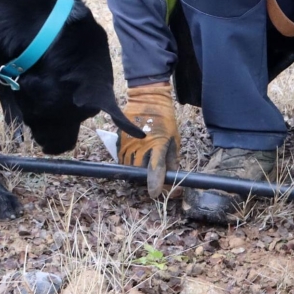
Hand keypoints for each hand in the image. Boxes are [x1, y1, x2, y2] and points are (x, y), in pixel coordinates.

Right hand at [117, 83, 179, 197]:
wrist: (147, 100)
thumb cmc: (166, 121)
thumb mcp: (174, 140)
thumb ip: (172, 161)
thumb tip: (172, 179)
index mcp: (158, 146)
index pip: (155, 171)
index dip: (155, 185)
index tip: (155, 193)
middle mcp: (140, 147)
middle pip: (139, 174)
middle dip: (146, 181)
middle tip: (153, 180)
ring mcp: (127, 144)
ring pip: (128, 168)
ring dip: (136, 173)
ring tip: (144, 169)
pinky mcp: (119, 141)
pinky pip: (122, 159)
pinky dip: (129, 163)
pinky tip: (136, 159)